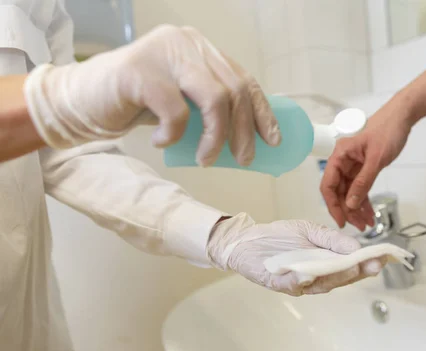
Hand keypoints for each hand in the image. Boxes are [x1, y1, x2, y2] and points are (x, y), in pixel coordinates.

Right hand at [25, 25, 279, 165]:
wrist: (80, 102)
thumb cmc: (134, 105)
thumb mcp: (180, 102)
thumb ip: (207, 107)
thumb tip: (247, 139)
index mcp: (199, 48)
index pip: (243, 79)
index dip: (262, 111)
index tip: (273, 140)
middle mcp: (186, 43)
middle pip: (234, 90)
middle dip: (243, 131)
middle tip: (242, 160)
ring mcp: (163, 53)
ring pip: (214, 98)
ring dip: (216, 137)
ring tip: (206, 160)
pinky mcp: (139, 71)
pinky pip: (175, 110)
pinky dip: (173, 134)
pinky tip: (161, 142)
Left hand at [206, 214, 383, 295]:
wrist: (247, 240)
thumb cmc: (279, 237)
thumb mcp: (310, 230)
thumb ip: (332, 239)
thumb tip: (356, 247)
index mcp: (324, 265)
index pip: (350, 267)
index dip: (367, 264)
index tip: (385, 258)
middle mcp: (314, 278)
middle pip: (340, 278)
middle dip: (357, 271)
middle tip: (374, 265)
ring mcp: (297, 283)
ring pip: (321, 282)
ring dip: (336, 275)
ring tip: (352, 267)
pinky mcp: (278, 282)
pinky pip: (292, 283)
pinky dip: (301, 279)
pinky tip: (311, 272)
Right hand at [321, 97, 412, 229]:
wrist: (402, 116)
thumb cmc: (387, 131)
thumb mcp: (376, 159)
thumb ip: (363, 182)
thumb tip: (351, 204)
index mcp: (339, 156)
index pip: (328, 184)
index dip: (332, 205)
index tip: (341, 221)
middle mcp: (343, 161)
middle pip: (338, 192)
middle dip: (347, 210)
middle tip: (358, 226)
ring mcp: (353, 165)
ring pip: (349, 192)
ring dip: (356, 209)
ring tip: (366, 224)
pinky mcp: (363, 167)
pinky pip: (360, 188)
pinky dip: (364, 201)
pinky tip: (369, 213)